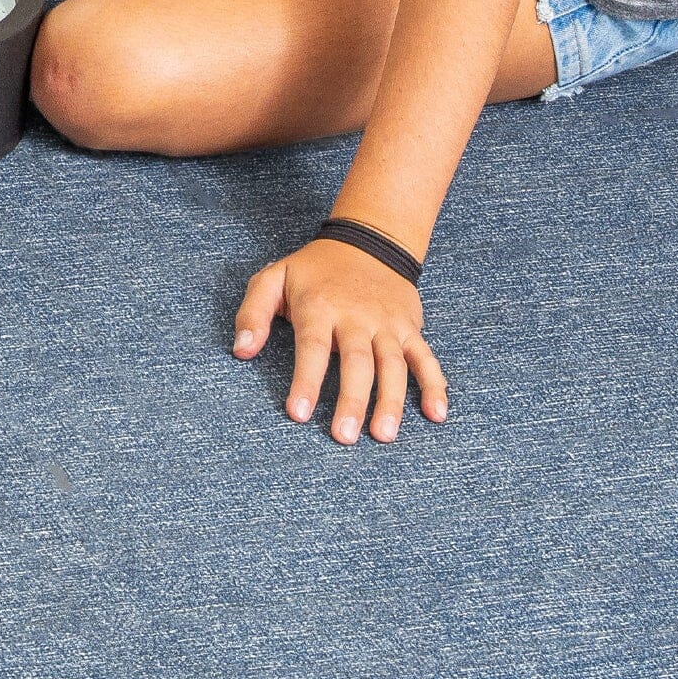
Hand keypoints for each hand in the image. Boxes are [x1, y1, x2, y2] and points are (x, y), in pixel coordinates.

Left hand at [234, 239, 446, 443]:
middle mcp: (356, 317)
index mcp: (319, 306)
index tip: (299, 413)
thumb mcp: (274, 278)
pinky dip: (435, 385)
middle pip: (357, 362)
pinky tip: (436, 413)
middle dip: (351, 401)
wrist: (368, 241)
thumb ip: (253, 313)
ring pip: (394, 365)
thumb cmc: (313, 270)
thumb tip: (241, 351)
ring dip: (391, 401)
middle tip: (343, 437)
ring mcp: (386, 324)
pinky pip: (426, 358)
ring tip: (383, 435)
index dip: (306, 380)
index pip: (312, 347)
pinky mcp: (410, 328)